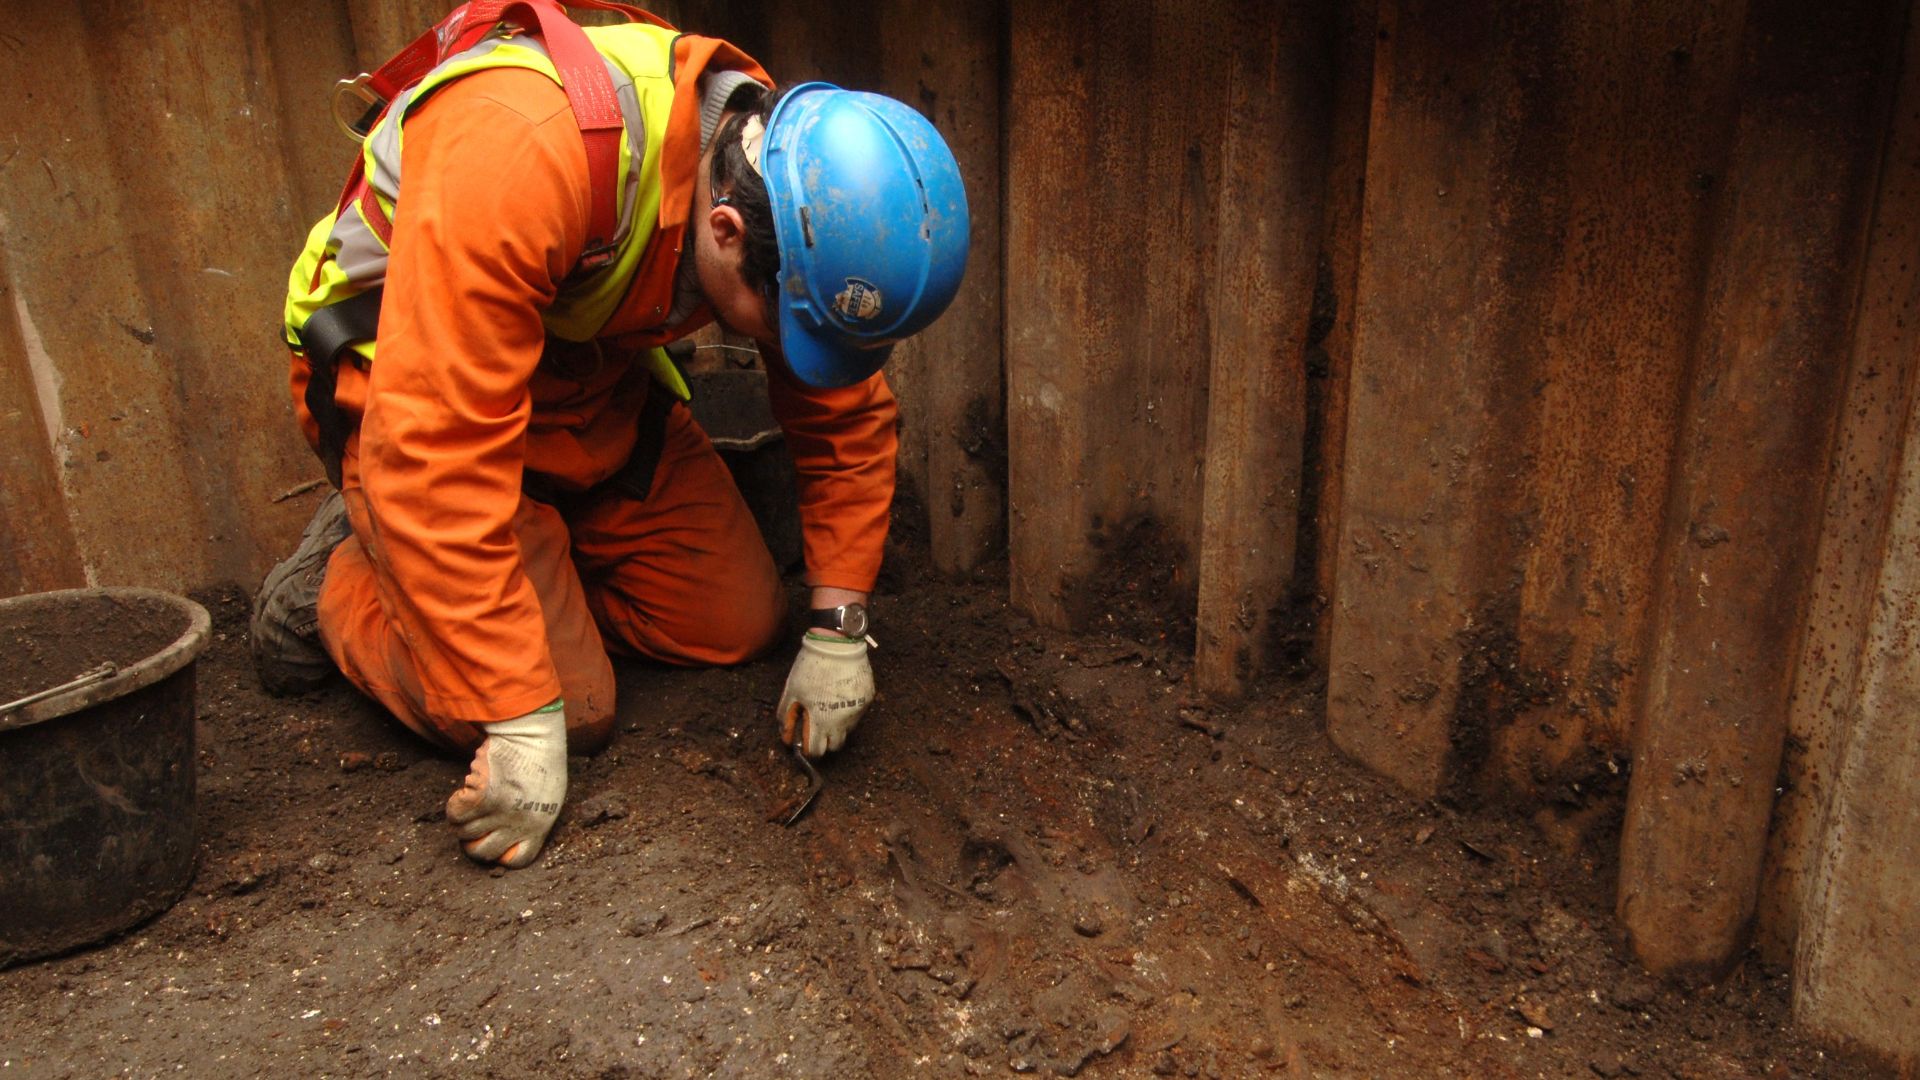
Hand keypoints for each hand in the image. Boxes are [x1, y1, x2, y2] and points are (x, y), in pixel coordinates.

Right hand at [446, 702, 566, 867]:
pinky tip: (464, 790)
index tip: (493, 839)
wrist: (533, 735)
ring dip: (462, 819)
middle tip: (472, 821)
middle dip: (472, 839)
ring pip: (465, 832)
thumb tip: (501, 835)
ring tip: (471, 800)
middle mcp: (521, 824)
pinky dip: (455, 803)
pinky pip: (456, 813)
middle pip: (483, 852)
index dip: (501, 853)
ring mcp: (502, 812)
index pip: (518, 859)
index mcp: (540, 825)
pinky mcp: (484, 797)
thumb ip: (527, 818)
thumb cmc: (539, 761)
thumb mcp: (544, 797)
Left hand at [777, 633, 873, 756]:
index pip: (816, 751)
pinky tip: (840, 694)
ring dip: (838, 726)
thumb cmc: (811, 667)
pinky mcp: (868, 699)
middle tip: (818, 726)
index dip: (809, 748)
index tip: (805, 739)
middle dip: (826, 741)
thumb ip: (787, 717)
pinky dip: (848, 710)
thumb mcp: (792, 691)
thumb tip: (787, 737)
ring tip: (829, 706)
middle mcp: (843, 721)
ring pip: (848, 730)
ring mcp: (858, 710)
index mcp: (821, 720)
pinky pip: (857, 713)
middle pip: (835, 746)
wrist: (838, 644)